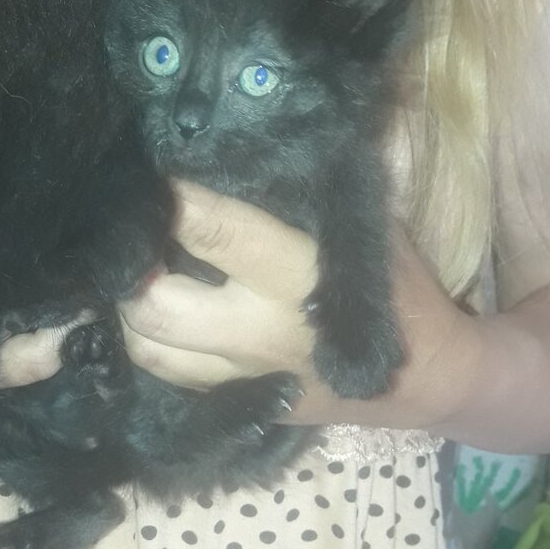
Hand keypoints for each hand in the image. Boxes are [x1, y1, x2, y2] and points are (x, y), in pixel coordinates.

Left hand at [118, 180, 482, 429]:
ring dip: (127, 311)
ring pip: (146, 348)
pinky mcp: (234, 405)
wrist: (422, 379)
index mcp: (291, 275)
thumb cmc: (398, 290)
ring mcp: (240, 376)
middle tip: (127, 239)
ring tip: (132, 277)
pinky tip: (148, 318)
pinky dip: (148, 346)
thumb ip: (308, 192)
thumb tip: (246, 143)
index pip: (209, 230)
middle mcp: (254, 331)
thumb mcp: (366, 229)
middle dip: (127, 268)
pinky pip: (167, 378)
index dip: (166, 201)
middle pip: (152, 304)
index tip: (145, 180)